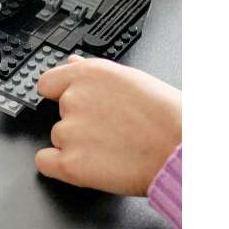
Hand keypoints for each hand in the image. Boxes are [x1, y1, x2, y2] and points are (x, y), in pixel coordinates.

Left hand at [34, 55, 180, 195]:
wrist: (183, 149)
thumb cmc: (169, 116)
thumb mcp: (131, 79)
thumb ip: (93, 72)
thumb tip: (72, 62)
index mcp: (88, 75)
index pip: (49, 82)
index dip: (59, 94)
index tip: (68, 103)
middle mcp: (73, 100)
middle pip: (60, 113)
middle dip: (80, 122)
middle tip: (111, 130)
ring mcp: (69, 132)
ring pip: (59, 138)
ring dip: (77, 145)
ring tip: (112, 148)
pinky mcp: (71, 163)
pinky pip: (45, 163)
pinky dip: (58, 166)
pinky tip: (82, 165)